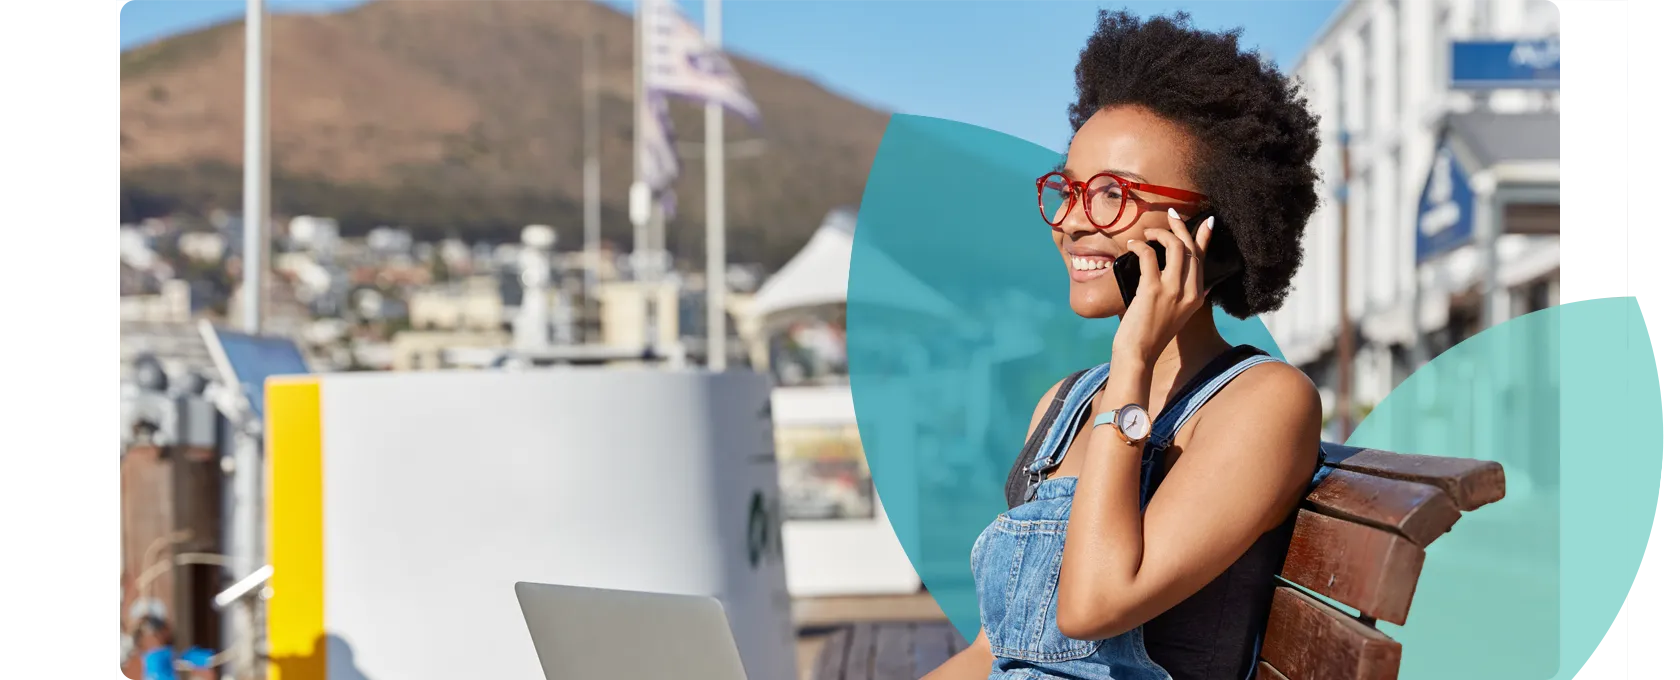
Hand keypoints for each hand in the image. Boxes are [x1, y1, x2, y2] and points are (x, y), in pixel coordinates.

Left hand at [1112, 209, 1214, 366]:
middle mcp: (1189, 292)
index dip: (1204, 238)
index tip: (1208, 221)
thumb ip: (1186, 298)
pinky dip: (1140, 246)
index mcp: (1196, 297)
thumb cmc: (1151, 335)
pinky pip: (1149, 256)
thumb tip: (1195, 285)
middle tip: (1170, 216)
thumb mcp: (1177, 315)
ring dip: (1160, 234)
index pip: (1203, 260)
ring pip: (1175, 247)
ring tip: (1147, 233)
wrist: (1139, 354)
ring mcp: (1172, 291)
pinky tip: (1133, 245)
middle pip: (1190, 249)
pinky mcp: (1152, 290)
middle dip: (1181, 227)